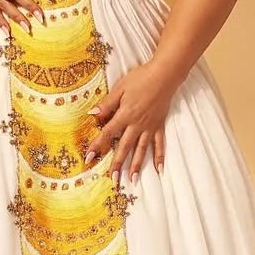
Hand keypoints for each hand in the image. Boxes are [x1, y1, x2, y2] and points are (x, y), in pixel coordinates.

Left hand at [83, 62, 175, 183]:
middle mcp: (137, 125)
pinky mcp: (159, 125)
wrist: (165, 75)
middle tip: (112, 179)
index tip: (89, 158)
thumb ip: (107, 104)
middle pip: (124, 147)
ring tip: (132, 180)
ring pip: (141, 150)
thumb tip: (92, 114)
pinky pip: (159, 144)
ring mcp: (149, 127)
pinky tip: (158, 169)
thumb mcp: (120, 88)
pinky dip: (159, 157)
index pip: (107, 134)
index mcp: (125, 115)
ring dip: (136, 165)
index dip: (97, 146)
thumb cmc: (141, 78)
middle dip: (117, 164)